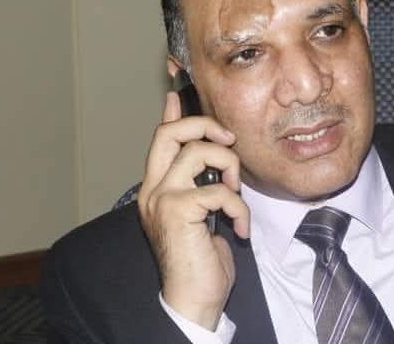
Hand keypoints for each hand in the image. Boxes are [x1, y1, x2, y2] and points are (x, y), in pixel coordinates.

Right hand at [138, 92, 249, 329]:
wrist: (193, 297)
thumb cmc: (201, 260)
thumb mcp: (202, 215)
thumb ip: (202, 185)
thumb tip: (212, 158)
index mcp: (157, 188)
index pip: (160, 140)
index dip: (172, 115)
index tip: (178, 94)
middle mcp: (153, 189)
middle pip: (170, 134)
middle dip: (203, 126)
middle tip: (228, 139)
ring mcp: (162, 199)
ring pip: (197, 153)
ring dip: (229, 168)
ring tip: (236, 193)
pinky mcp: (177, 211)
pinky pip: (217, 191)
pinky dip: (238, 207)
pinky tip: (240, 229)